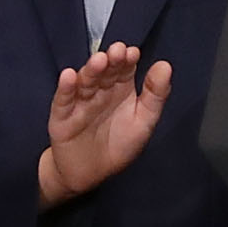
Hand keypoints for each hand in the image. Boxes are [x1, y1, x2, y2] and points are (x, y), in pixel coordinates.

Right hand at [39, 44, 171, 207]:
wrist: (89, 174)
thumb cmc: (118, 145)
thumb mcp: (144, 121)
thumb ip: (155, 95)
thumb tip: (165, 65)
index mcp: (120, 89)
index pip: (124, 69)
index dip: (127, 60)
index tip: (132, 53)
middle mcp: (100, 91)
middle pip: (104, 72)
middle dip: (111, 61)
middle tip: (117, 52)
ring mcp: (80, 102)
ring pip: (85, 82)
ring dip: (91, 71)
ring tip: (99, 61)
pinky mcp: (62, 117)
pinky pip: (63, 101)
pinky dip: (65, 88)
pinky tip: (69, 77)